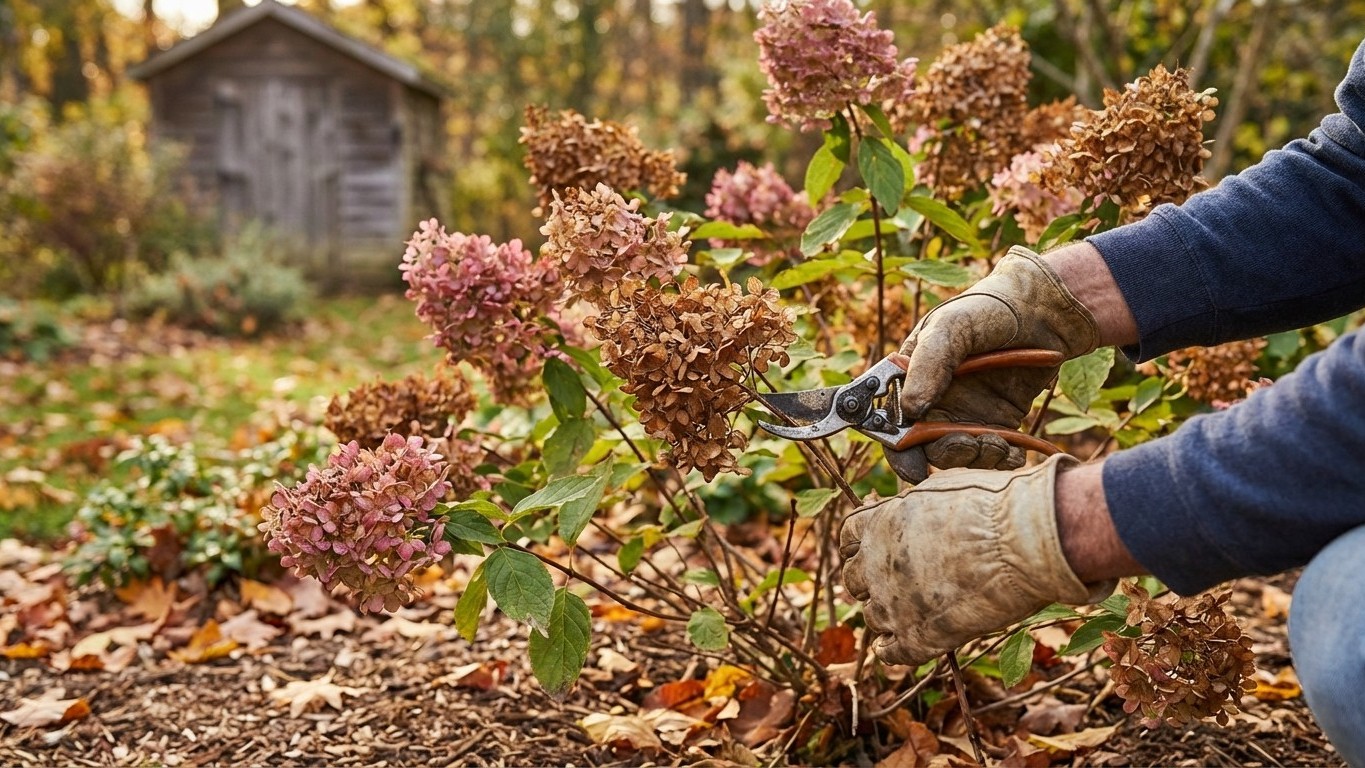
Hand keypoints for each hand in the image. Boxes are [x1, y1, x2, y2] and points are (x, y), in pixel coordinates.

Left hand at [839, 454, 1114, 666]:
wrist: (1021, 541)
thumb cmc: (991, 505)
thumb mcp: (941, 488)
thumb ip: (914, 507)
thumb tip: (910, 508)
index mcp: (878, 524)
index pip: (848, 537)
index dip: (861, 545)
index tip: (874, 548)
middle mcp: (875, 564)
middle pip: (853, 579)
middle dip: (869, 581)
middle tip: (892, 583)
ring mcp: (894, 604)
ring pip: (872, 617)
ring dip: (887, 615)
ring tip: (908, 613)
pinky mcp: (919, 638)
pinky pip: (893, 653)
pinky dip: (895, 650)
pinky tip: (904, 647)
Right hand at [895, 246, 1099, 479]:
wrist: (1044, 310)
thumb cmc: (987, 309)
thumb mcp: (951, 327)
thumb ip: (928, 364)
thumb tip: (910, 410)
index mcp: (910, 377)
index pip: (892, 420)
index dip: (897, 447)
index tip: (914, 466)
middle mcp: (934, 400)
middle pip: (926, 446)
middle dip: (947, 453)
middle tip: (970, 444)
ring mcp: (966, 413)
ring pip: (961, 454)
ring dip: (977, 457)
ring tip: (998, 443)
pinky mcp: (999, 422)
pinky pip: (994, 454)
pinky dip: (1003, 460)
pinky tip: (1014, 450)